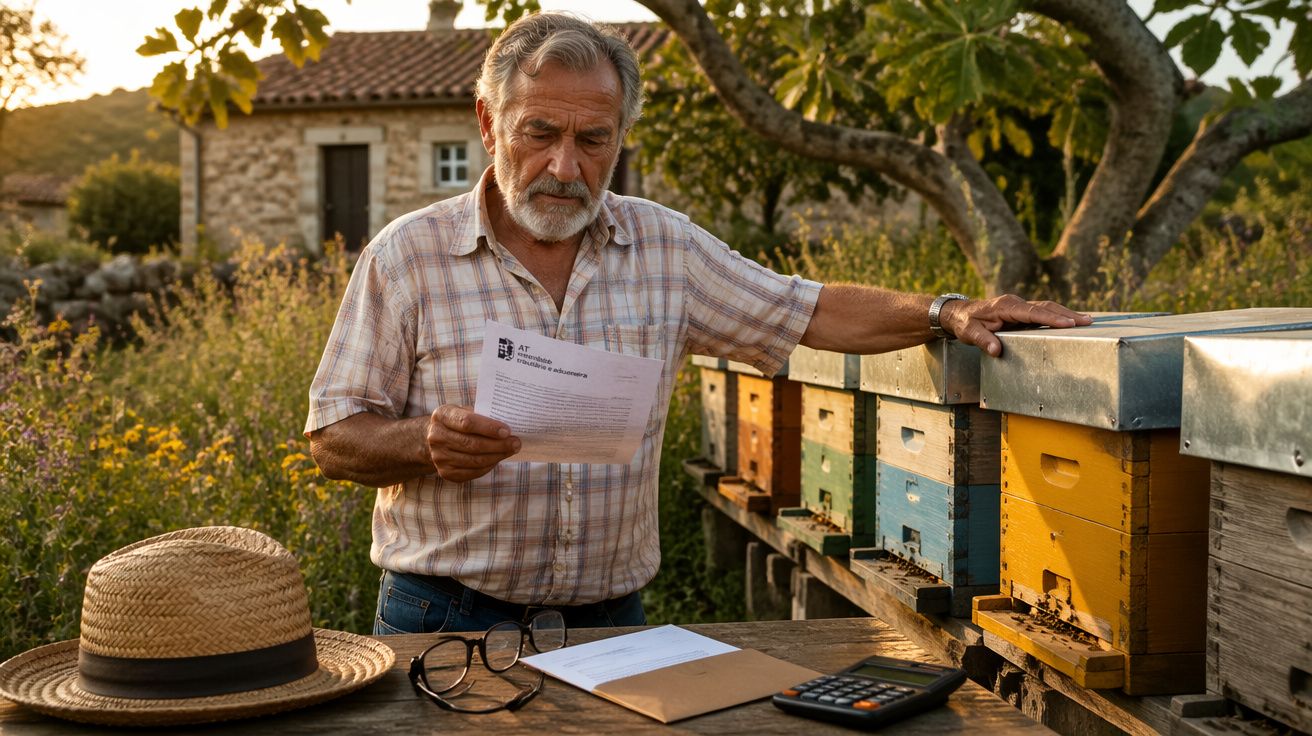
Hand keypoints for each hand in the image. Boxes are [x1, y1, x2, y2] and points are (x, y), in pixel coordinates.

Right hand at [426, 405, 520, 481]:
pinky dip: (489, 466)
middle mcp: (436, 436)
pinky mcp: (446, 472)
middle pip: (472, 444)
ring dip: (497, 456)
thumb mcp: (465, 410)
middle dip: (498, 444)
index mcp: (442, 415)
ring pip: (474, 460)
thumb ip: (482, 414)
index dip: (489, 428)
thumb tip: (509, 422)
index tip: (507, 431)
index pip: (467, 423)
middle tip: (516, 443)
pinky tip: (498, 459)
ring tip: (511, 450)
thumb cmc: (458, 421)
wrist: (438, 438)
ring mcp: (439, 457)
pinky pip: (473, 472)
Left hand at [939, 295, 1091, 357]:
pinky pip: (1042, 311)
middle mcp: (1015, 303)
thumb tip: (996, 350)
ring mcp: (1020, 305)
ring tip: (1087, 320)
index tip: (1068, 323)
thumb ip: (983, 340)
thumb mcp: (969, 332)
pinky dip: (1057, 315)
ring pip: (1046, 307)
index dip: (1050, 318)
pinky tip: (1071, 321)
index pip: (1032, 312)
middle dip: (1067, 314)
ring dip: (1066, 313)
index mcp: (1005, 306)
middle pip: (1045, 307)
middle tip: (1087, 321)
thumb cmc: (965, 322)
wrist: (959, 313)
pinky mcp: (1022, 311)